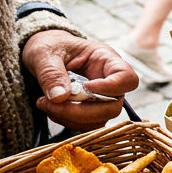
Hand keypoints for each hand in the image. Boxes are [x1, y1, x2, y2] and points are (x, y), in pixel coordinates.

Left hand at [21, 30, 138, 128]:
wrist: (45, 54)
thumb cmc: (49, 47)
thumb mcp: (44, 54)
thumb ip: (51, 73)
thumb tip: (60, 97)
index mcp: (106, 59)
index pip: (126, 78)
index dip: (111, 88)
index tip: (84, 87)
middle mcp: (109, 80)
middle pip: (114, 105)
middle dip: (81, 110)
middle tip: (52, 103)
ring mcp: (102, 97)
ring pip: (101, 118)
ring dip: (72, 118)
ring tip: (46, 104)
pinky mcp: (91, 109)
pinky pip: (88, 124)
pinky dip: (68, 122)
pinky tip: (53, 109)